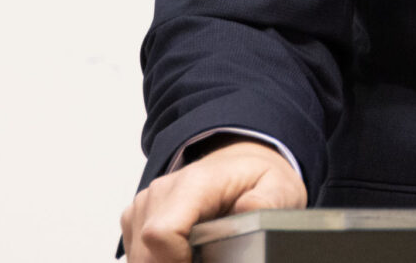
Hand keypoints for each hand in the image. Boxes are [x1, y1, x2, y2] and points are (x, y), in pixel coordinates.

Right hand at [121, 138, 305, 262]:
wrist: (239, 163)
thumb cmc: (256, 179)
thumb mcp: (279, 188)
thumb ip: (266, 202)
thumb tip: (248, 210)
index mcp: (194, 185)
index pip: (160, 234)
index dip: (176, 261)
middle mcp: (161, 192)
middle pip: (146, 254)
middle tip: (210, 259)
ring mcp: (144, 205)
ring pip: (139, 257)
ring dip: (166, 262)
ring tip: (200, 254)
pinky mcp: (135, 219)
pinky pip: (137, 254)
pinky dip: (158, 260)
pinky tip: (184, 254)